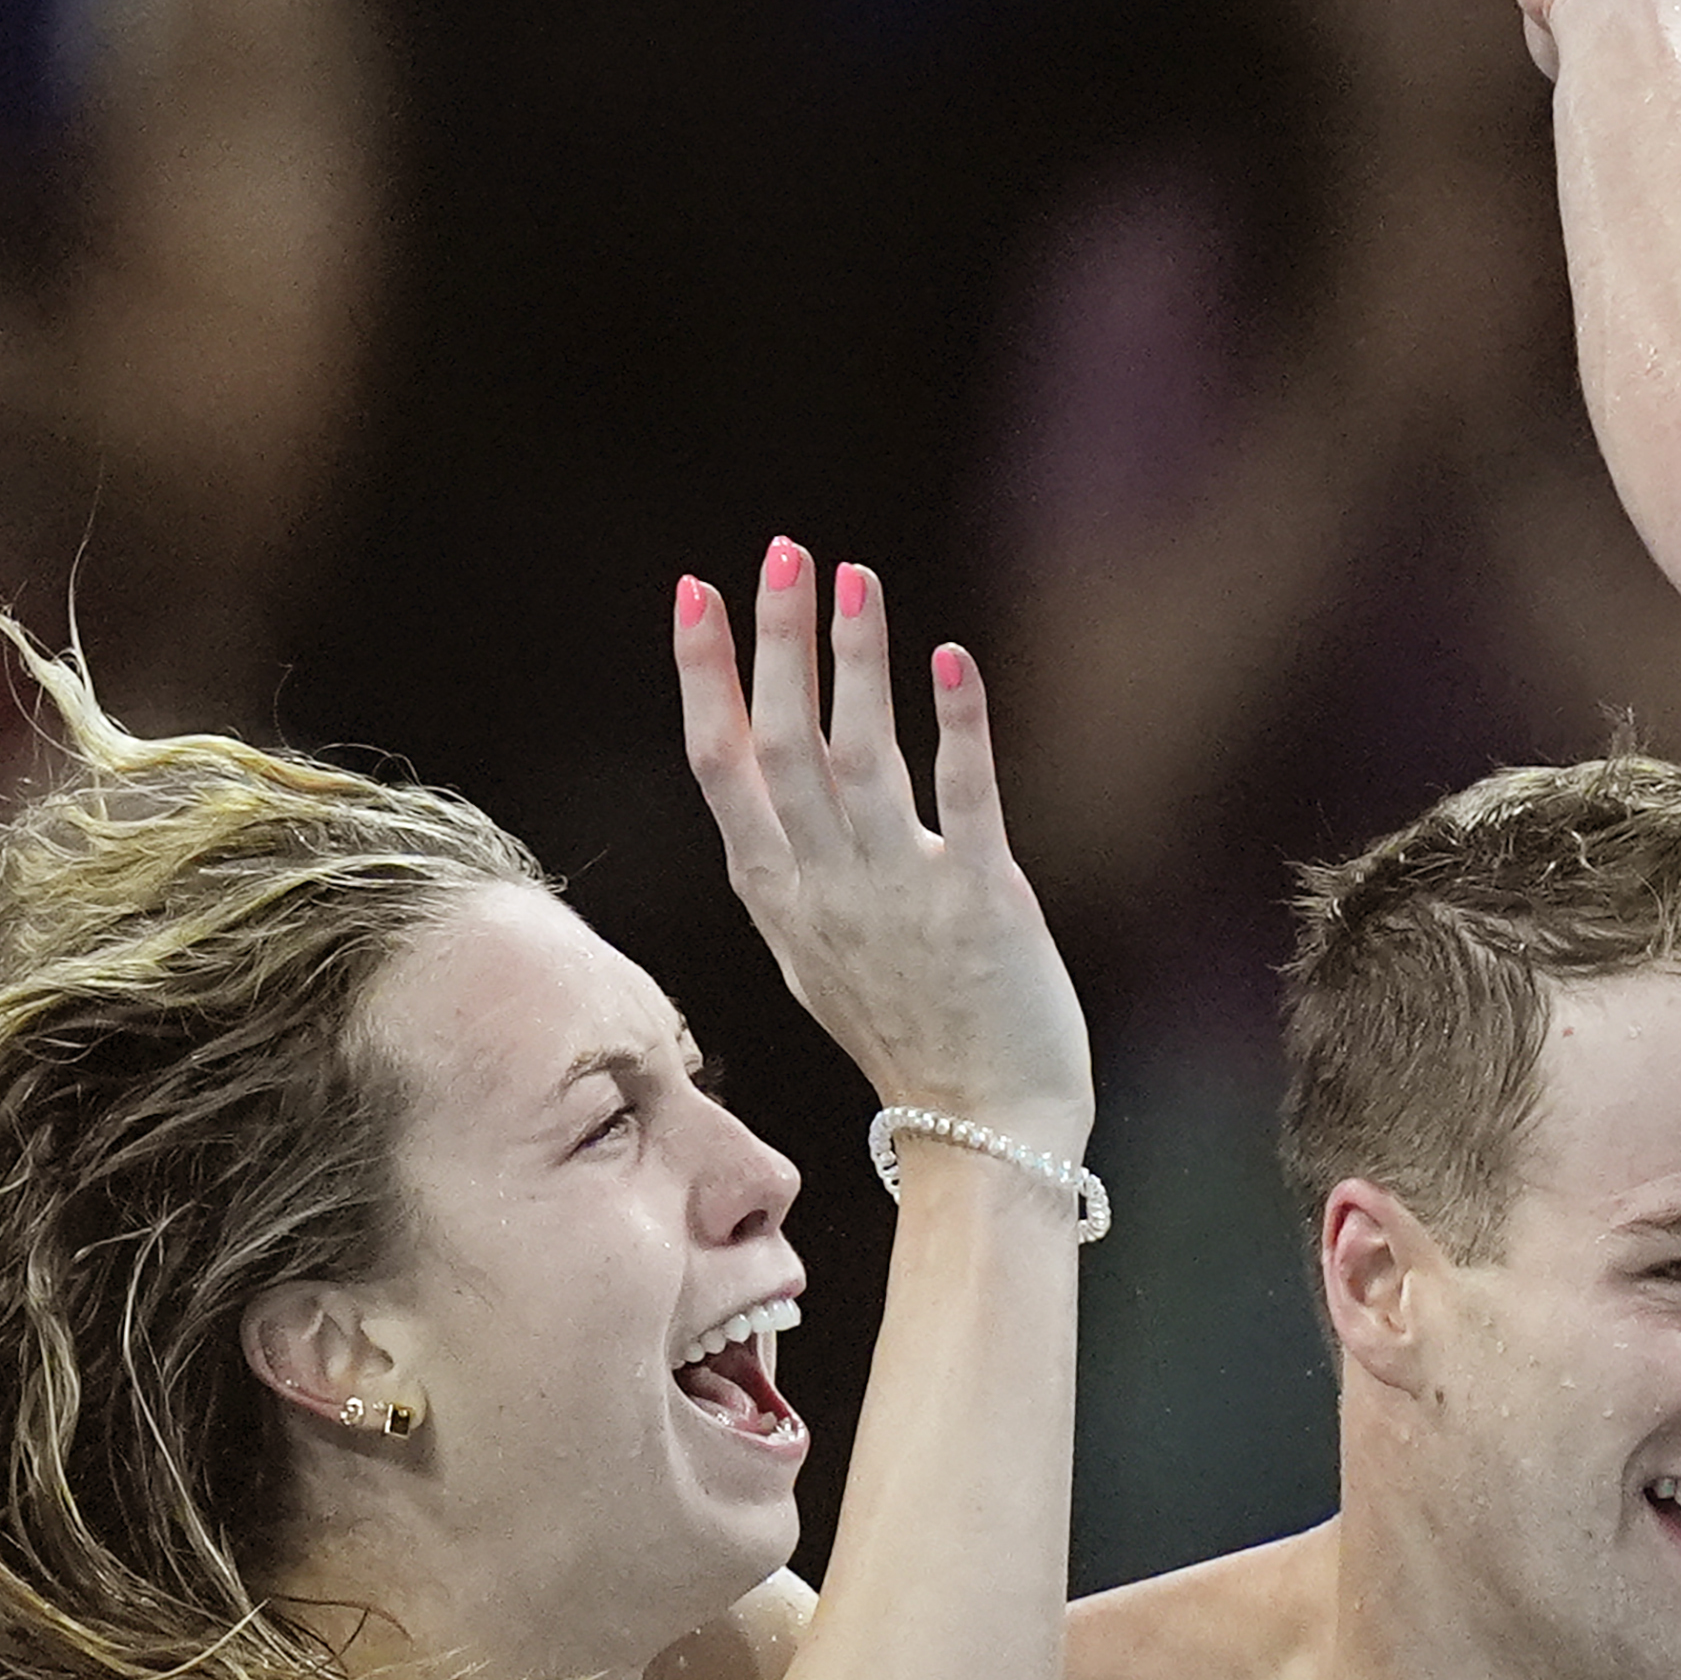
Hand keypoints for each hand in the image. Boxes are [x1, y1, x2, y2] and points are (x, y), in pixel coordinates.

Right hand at [678, 545, 1092, 1140]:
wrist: (985, 1126)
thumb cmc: (907, 1034)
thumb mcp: (815, 952)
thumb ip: (790, 865)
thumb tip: (767, 774)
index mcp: (779, 895)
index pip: (722, 766)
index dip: (705, 674)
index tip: (695, 590)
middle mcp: (827, 889)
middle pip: (783, 746)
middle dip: (776, 642)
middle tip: (779, 552)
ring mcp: (900, 896)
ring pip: (861, 760)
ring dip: (855, 663)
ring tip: (853, 578)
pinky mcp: (982, 903)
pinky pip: (964, 801)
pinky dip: (956, 728)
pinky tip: (951, 661)